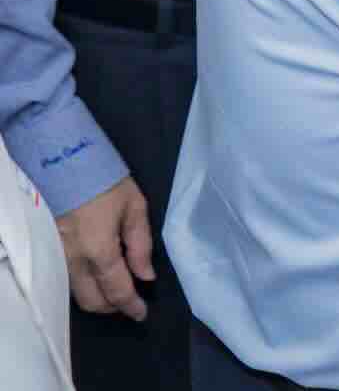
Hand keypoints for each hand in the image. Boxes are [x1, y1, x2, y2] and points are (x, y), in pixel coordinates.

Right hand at [56, 176, 152, 320]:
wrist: (66, 164)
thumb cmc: (107, 183)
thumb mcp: (135, 208)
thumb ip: (141, 245)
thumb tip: (147, 276)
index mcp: (99, 250)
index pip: (116, 290)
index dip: (131, 306)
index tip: (142, 314)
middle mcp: (74, 261)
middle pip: (92, 301)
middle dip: (113, 307)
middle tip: (131, 301)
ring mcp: (58, 258)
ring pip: (76, 294)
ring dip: (97, 298)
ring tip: (118, 289)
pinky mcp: (51, 251)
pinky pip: (67, 280)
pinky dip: (84, 286)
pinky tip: (98, 276)